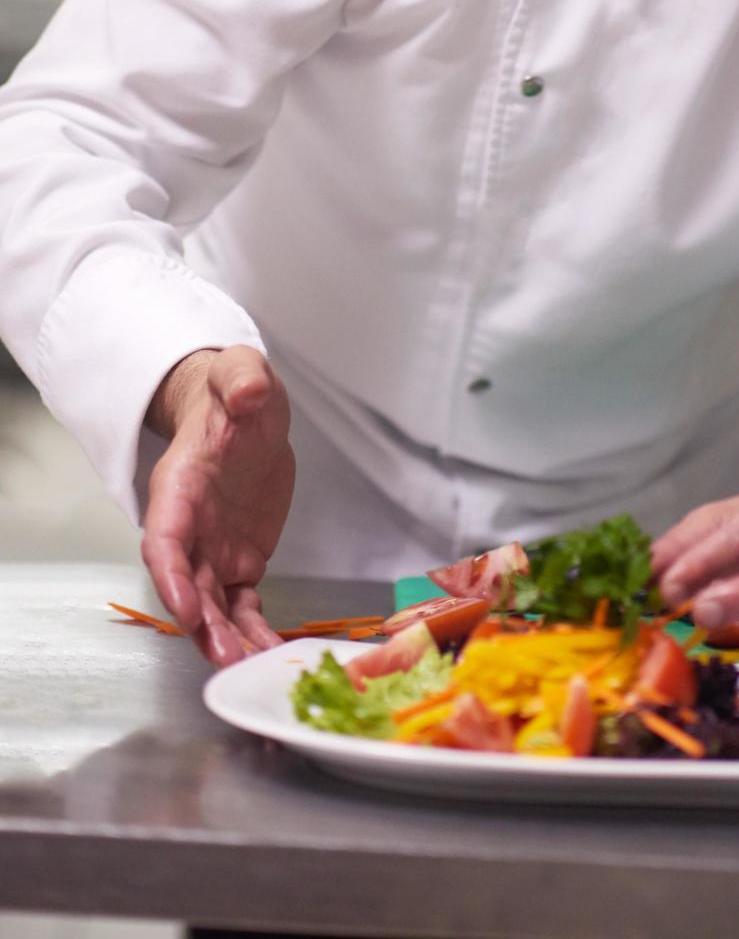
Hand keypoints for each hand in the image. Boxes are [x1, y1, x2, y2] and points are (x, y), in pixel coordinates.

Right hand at [140, 345, 294, 667]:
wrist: (244, 413)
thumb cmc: (234, 393)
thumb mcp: (239, 372)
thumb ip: (241, 379)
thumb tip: (248, 392)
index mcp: (180, 486)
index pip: (166, 538)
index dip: (172, 575)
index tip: (185, 606)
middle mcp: (191, 527)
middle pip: (188, 585)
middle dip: (202, 625)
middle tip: (227, 658)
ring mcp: (214, 549)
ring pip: (213, 606)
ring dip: (227, 639)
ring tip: (250, 668)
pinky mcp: (241, 562)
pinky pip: (243, 605)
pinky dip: (254, 631)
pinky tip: (269, 654)